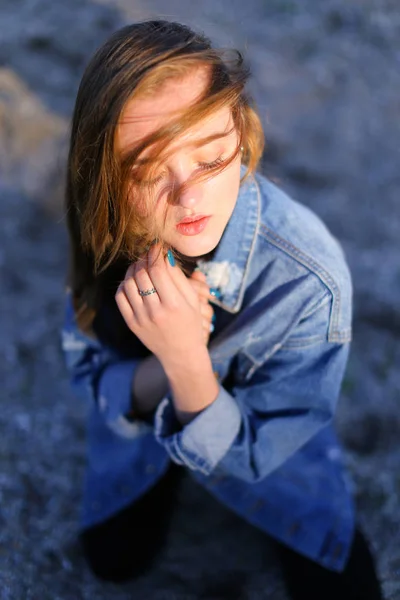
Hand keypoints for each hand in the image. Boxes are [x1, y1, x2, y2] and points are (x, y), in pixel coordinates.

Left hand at [115, 244, 210, 366]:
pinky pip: (120, 297)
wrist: (180, 353)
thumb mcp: (192, 300)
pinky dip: (124, 284)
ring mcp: (141, 318)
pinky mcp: (132, 323)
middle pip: (142, 274)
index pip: (159, 270)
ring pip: (129, 283)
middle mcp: (156, 311)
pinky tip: (132, 280)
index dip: (156, 254)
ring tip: (140, 265)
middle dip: (144, 259)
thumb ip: (178, 277)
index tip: (157, 246)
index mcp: (174, 304)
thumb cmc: (190, 323)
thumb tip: (164, 255)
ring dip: (133, 269)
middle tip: (148, 253)